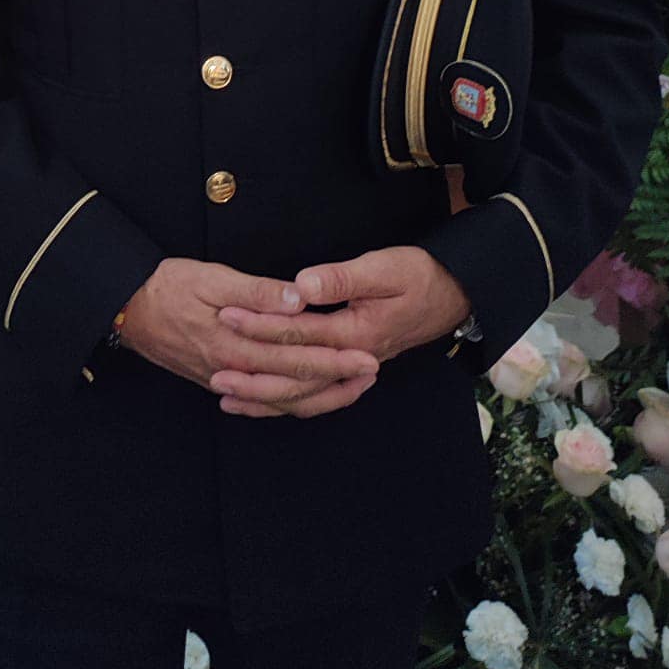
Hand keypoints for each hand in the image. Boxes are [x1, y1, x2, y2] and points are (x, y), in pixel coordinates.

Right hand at [118, 258, 379, 419]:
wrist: (122, 307)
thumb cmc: (166, 285)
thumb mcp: (210, 277)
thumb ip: (256, 291)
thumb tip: (297, 300)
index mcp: (235, 344)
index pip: (295, 357)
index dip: (334, 359)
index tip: (367, 357)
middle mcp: (232, 370)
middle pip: (293, 383)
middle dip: (336, 379)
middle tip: (371, 372)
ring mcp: (222, 379)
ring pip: (278, 398)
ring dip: (317, 394)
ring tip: (349, 387)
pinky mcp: (213, 379)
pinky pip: (258, 399)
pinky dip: (284, 402)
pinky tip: (300, 400)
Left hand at [212, 247, 470, 417]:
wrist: (455, 296)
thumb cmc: (419, 276)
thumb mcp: (383, 268)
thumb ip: (341, 278)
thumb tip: (302, 286)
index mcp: (356, 333)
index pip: (299, 333)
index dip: (261, 324)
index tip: (227, 315)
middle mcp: (352, 358)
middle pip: (295, 374)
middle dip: (252, 370)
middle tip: (214, 368)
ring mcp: (352, 369)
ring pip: (303, 394)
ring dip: (264, 395)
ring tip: (226, 394)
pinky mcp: (350, 368)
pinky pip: (315, 395)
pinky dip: (285, 399)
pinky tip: (260, 400)